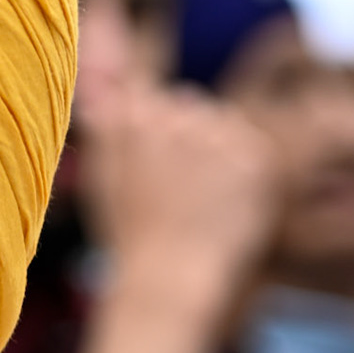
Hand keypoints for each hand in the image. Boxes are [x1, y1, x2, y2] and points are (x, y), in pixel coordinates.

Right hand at [75, 77, 278, 330]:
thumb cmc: (128, 236)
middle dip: (186, 137)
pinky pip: (252, 148)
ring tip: (197, 199)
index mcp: (138, 115)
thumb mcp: (101, 177)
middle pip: (190, 105)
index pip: (155, 99)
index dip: (154, 136)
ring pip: (222, 122)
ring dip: (215, 150)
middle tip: (174, 191)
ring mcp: (219, 134)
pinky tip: (221, 204)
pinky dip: (243, 173)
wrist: (167, 279)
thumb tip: (100, 73)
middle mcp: (178, 114)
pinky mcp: (254, 155)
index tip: (152, 171)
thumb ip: (104, 122)